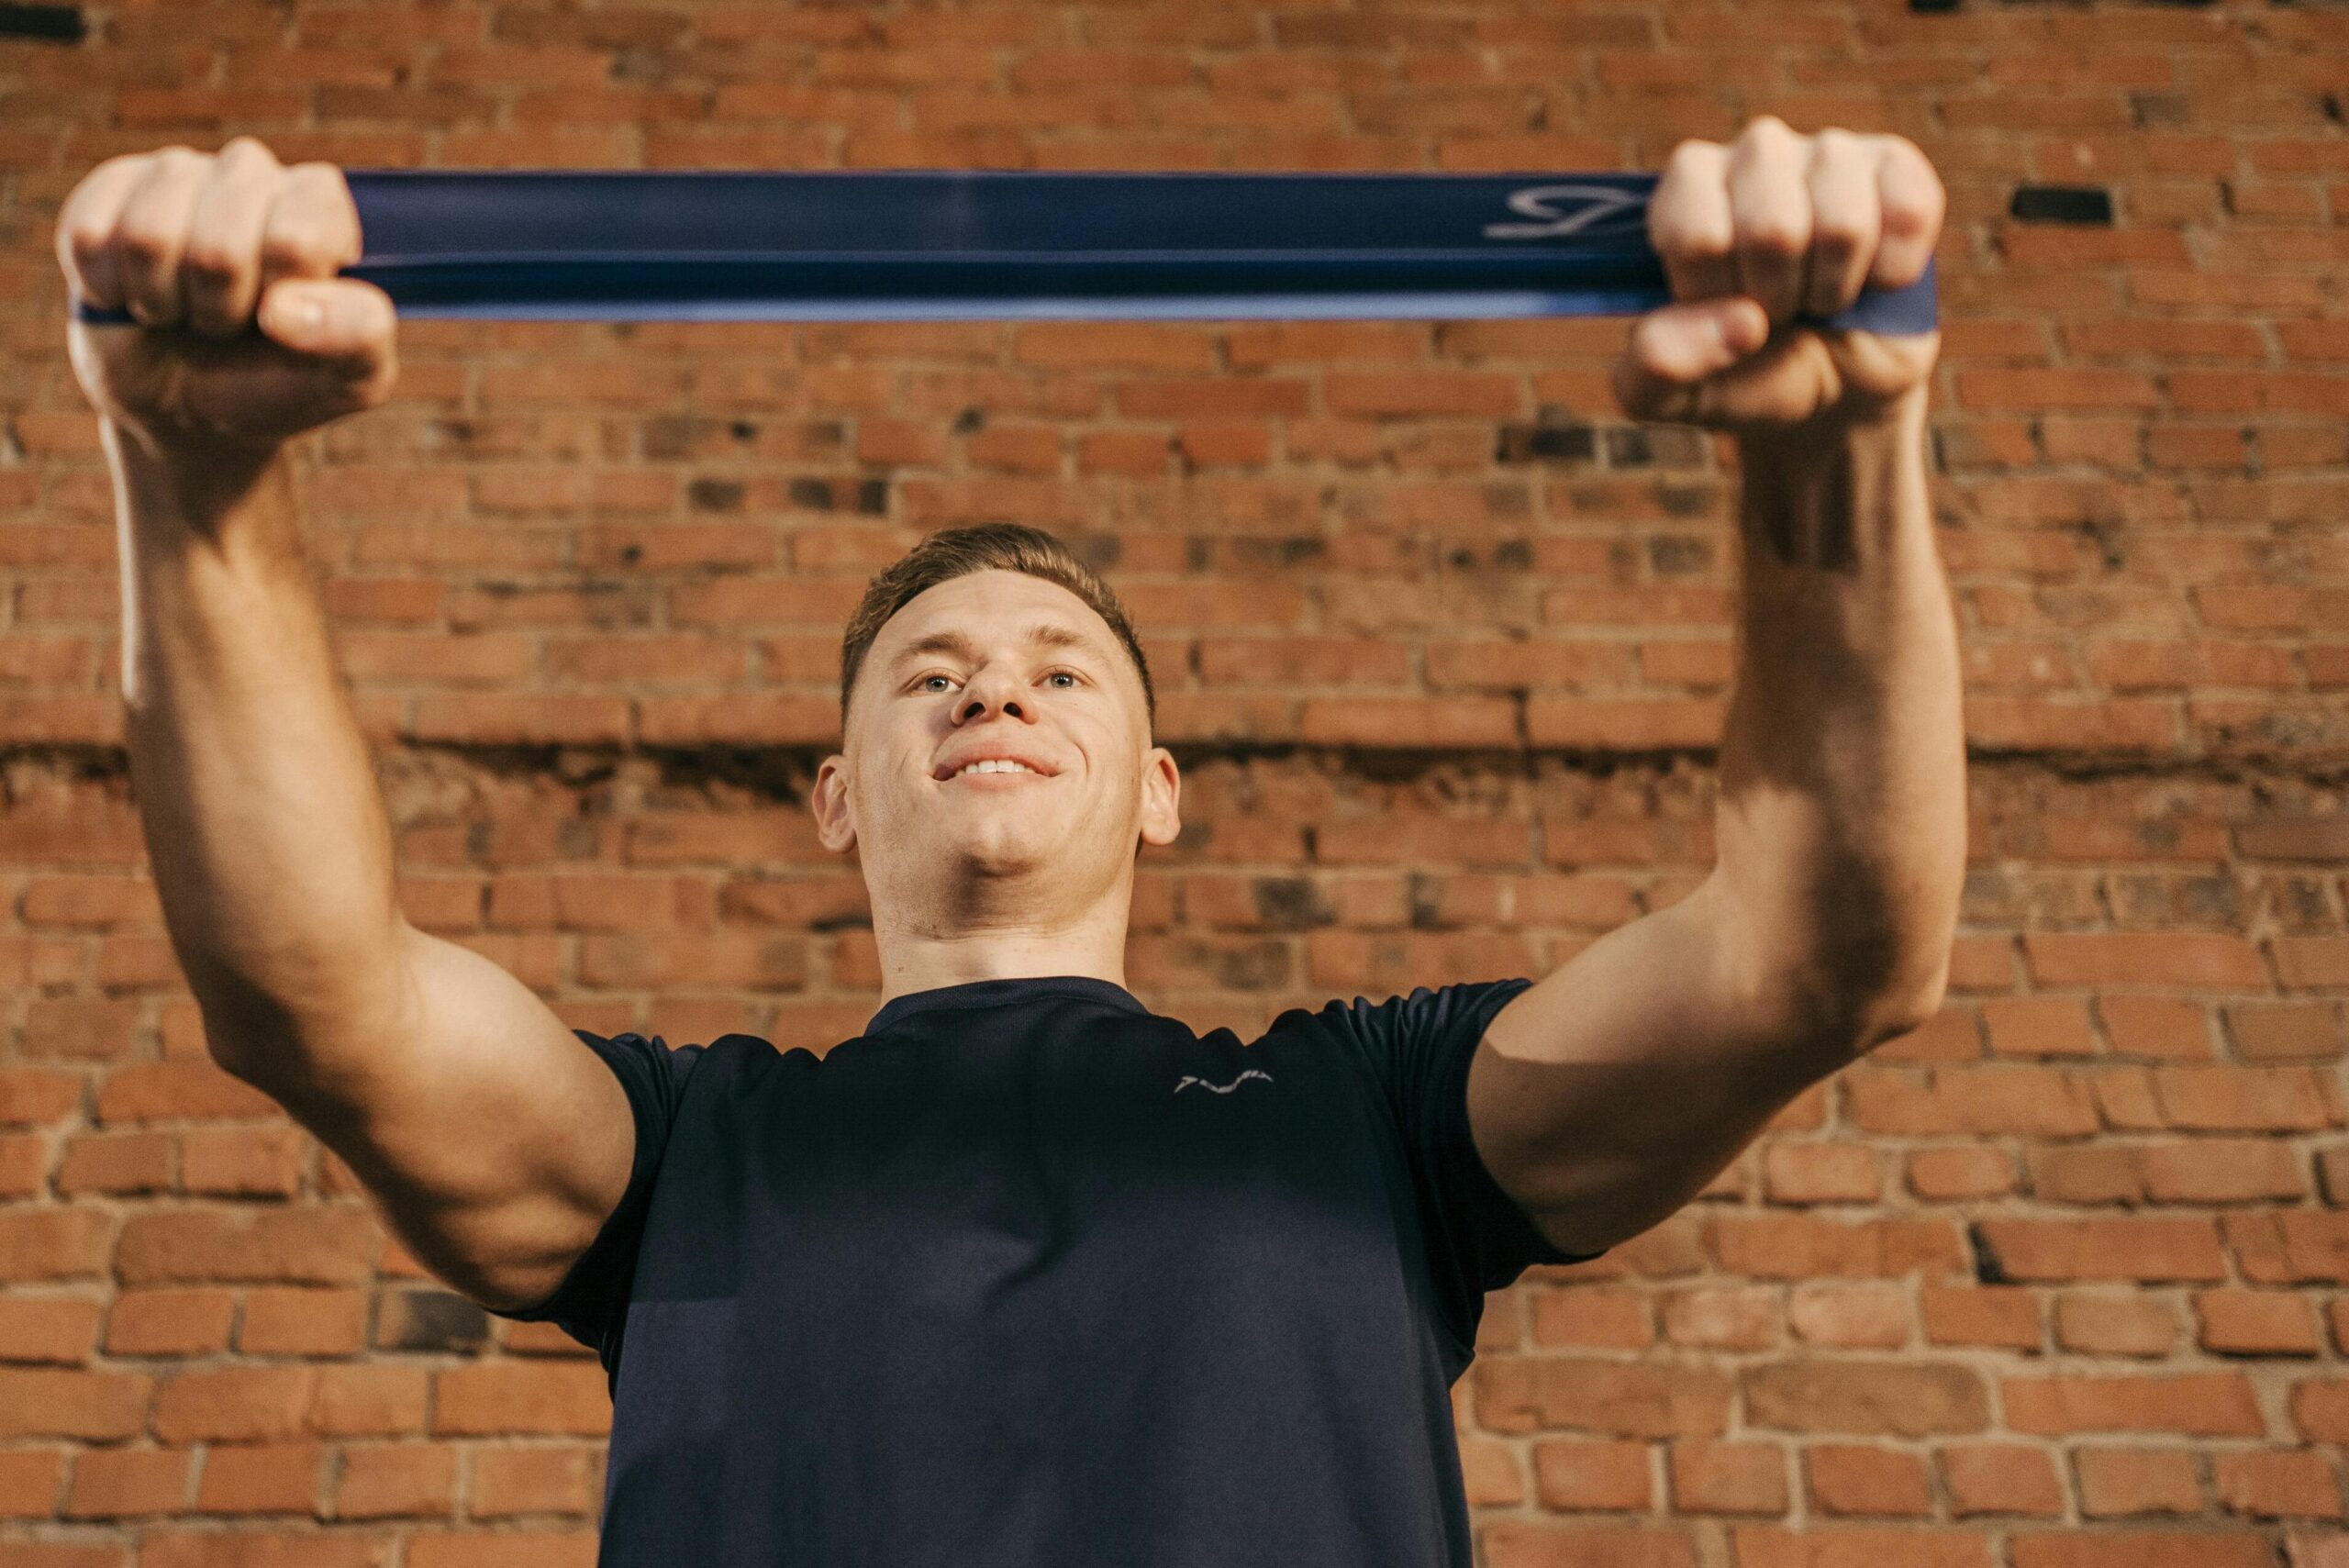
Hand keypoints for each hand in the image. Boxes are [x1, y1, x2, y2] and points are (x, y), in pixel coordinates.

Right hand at [56, 136, 398, 460]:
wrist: (192, 406)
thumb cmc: (281, 380)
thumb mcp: (351, 376)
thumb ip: (358, 336)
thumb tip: (284, 308)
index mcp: (322, 206)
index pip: (297, 241)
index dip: (279, 301)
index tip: (283, 322)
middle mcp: (253, 172)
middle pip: (218, 247)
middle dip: (219, 310)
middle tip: (229, 323)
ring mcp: (178, 173)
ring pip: (150, 238)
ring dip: (164, 301)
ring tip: (186, 310)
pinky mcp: (111, 187)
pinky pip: (91, 237)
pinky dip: (110, 290)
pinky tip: (134, 294)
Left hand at [1611, 118, 1943, 435]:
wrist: (1831, 390)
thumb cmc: (1742, 374)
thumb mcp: (1672, 393)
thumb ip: (1655, 366)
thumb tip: (1738, 322)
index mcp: (1686, 189)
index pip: (1696, 234)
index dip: (1715, 297)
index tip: (1722, 311)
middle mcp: (1754, 152)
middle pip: (1772, 229)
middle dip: (1778, 298)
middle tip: (1776, 309)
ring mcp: (1829, 151)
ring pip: (1843, 225)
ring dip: (1833, 290)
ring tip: (1818, 296)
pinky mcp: (1896, 164)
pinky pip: (1906, 213)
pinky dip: (1890, 273)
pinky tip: (1872, 278)